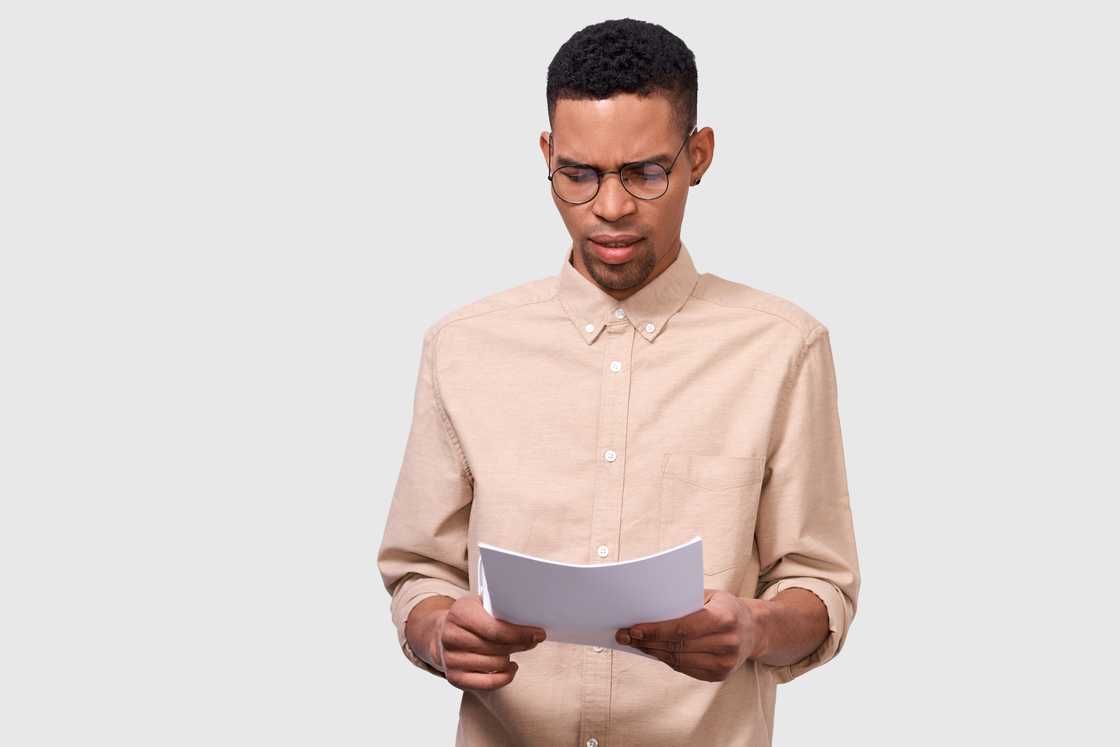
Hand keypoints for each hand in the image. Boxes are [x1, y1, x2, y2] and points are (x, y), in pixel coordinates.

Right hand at [432, 594, 546, 691]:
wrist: (440, 634)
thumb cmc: (467, 618)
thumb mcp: (479, 604)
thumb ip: (498, 608)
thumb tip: (528, 617)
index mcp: (459, 614)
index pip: (495, 629)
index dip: (520, 634)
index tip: (537, 633)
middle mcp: (451, 637)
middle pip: (498, 648)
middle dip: (520, 644)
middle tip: (532, 640)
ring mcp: (451, 660)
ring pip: (496, 664)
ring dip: (511, 658)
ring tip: (515, 649)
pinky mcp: (454, 678)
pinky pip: (488, 684)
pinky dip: (504, 677)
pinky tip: (510, 667)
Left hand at [614, 589, 763, 681]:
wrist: (754, 630)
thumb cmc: (726, 607)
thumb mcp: (710, 595)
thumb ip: (684, 601)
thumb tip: (648, 608)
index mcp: (724, 618)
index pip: (682, 628)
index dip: (655, 630)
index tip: (632, 629)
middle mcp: (727, 643)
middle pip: (677, 646)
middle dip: (647, 641)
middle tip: (624, 636)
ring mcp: (724, 663)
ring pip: (678, 660)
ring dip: (653, 652)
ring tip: (635, 644)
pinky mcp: (719, 675)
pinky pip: (685, 669)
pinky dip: (666, 660)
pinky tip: (654, 651)